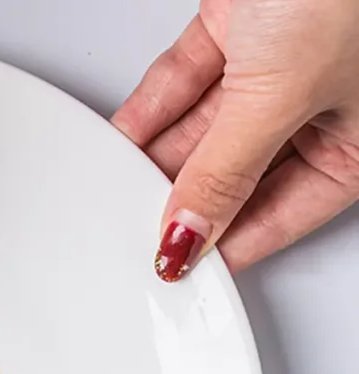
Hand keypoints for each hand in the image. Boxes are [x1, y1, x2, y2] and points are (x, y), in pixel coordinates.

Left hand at [113, 0, 358, 280]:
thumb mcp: (283, 97)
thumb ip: (226, 174)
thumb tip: (188, 239)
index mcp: (356, 144)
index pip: (277, 219)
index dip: (223, 249)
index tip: (175, 274)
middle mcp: (318, 108)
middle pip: (233, 177)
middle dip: (179, 204)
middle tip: (132, 237)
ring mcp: (277, 65)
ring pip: (202, 133)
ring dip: (155, 162)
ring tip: (112, 196)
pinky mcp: (240, 24)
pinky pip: (185, 82)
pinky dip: (149, 112)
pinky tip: (118, 145)